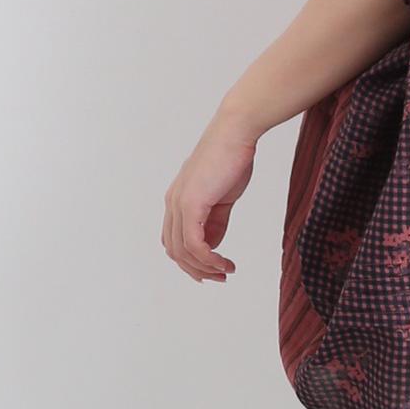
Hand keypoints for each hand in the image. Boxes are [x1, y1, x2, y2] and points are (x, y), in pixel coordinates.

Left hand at [162, 112, 255, 282]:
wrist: (236, 132)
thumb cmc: (233, 157)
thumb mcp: (223, 196)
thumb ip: (215, 220)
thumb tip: (212, 245)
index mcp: (178, 200)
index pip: (175, 240)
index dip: (190, 260)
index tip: (213, 269)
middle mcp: (173, 203)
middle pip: (175, 251)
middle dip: (197, 269)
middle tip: (220, 277)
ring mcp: (179, 204)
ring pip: (183, 251)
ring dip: (205, 267)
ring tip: (226, 271)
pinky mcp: (191, 204)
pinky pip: (194, 243)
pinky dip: (208, 258)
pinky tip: (224, 262)